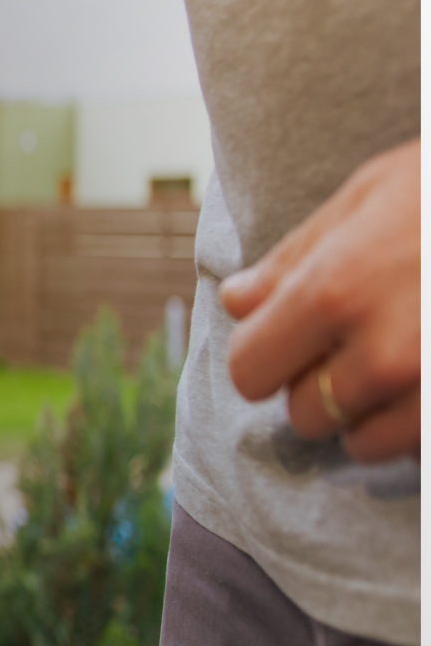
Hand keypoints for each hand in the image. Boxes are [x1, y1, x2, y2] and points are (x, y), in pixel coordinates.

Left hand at [221, 138, 419, 461]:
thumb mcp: (371, 194)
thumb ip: (294, 257)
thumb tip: (236, 303)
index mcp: (335, 291)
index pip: (250, 370)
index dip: (264, 356)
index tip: (286, 341)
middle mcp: (383, 353)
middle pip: (304, 414)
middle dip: (319, 385)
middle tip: (357, 342)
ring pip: (363, 444)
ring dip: (371, 413)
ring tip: (405, 357)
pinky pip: (418, 451)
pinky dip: (419, 424)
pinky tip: (430, 378)